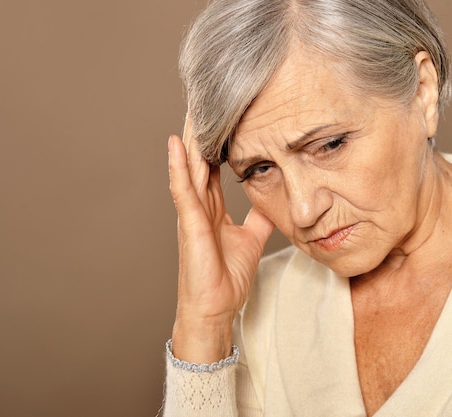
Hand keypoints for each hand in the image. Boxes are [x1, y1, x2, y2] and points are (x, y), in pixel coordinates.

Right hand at [168, 115, 274, 362]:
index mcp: (212, 209)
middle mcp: (199, 206)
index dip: (218, 140)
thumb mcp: (251, 239)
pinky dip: (179, 167)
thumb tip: (273, 199)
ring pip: (189, 168)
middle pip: (199, 160)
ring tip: (192, 107)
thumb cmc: (226, 277)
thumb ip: (259, 217)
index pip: (213, 166)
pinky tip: (178, 144)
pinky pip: (183, 190)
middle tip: (204, 97)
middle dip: (202, 130)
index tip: (223, 114)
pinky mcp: (189, 225)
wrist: (216, 308)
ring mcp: (191, 214)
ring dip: (190, 138)